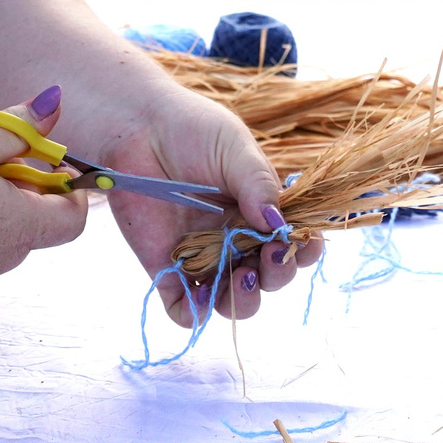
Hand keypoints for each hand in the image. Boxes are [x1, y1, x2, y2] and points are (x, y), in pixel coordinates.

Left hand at [89, 81, 323, 326]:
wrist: (137, 129)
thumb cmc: (191, 130)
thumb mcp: (234, 148)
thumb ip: (257, 184)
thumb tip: (279, 223)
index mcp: (260, 213)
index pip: (294, 243)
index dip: (304, 249)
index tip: (302, 240)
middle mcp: (237, 241)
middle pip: (269, 277)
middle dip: (278, 273)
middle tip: (270, 253)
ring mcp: (203, 258)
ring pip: (233, 301)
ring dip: (245, 301)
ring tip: (242, 277)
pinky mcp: (167, 269)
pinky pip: (186, 309)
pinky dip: (196, 312)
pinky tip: (201, 293)